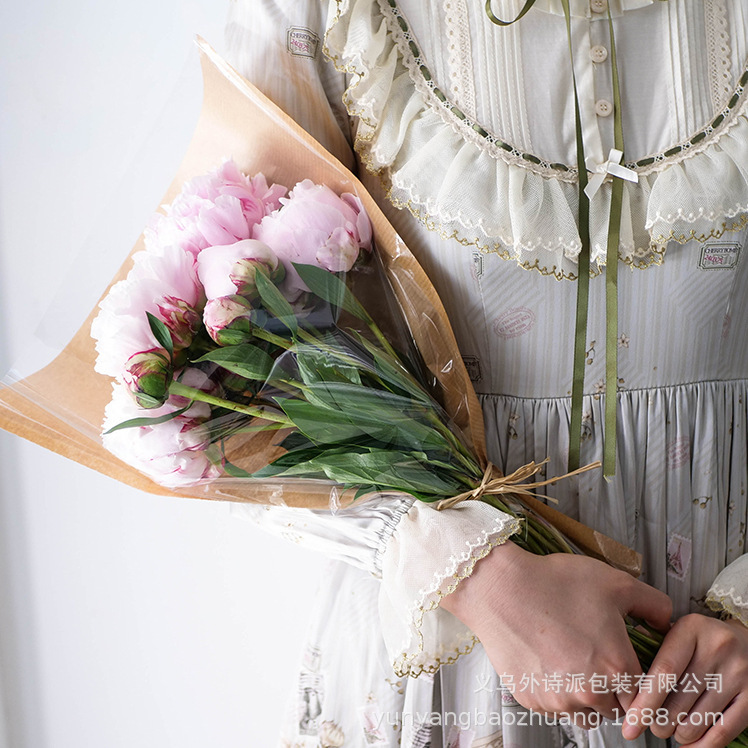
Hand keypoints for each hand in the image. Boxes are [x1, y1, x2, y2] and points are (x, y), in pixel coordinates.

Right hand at [440, 542, 671, 727]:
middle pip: (616, 710)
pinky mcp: (532, 700)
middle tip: (598, 660)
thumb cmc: (555, 583)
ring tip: (574, 664)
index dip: (638, 682)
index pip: (645, 697)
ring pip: (585, 715)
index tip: (626, 666)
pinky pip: (554, 708)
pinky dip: (556, 692)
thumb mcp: (614, 582)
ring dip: (586, 698)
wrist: (499, 588)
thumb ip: (653, 604)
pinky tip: (548, 661)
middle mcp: (592, 693)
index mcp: (618, 668)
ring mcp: (559, 700)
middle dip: (613, 692)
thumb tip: (668, 621)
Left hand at [622, 614, 747, 745]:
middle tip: (653, 724)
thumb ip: (654, 645)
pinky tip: (688, 744)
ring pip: (698, 721)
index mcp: (691, 629)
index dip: (644, 702)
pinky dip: (702, 745)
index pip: (663, 672)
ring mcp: (738, 674)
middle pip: (678, 701)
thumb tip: (622, 670)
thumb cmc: (703, 640)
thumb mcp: (680, 630)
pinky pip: (723, 732)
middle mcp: (717, 649)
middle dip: (659, 722)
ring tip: (671, 729)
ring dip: (678, 734)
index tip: (630, 724)